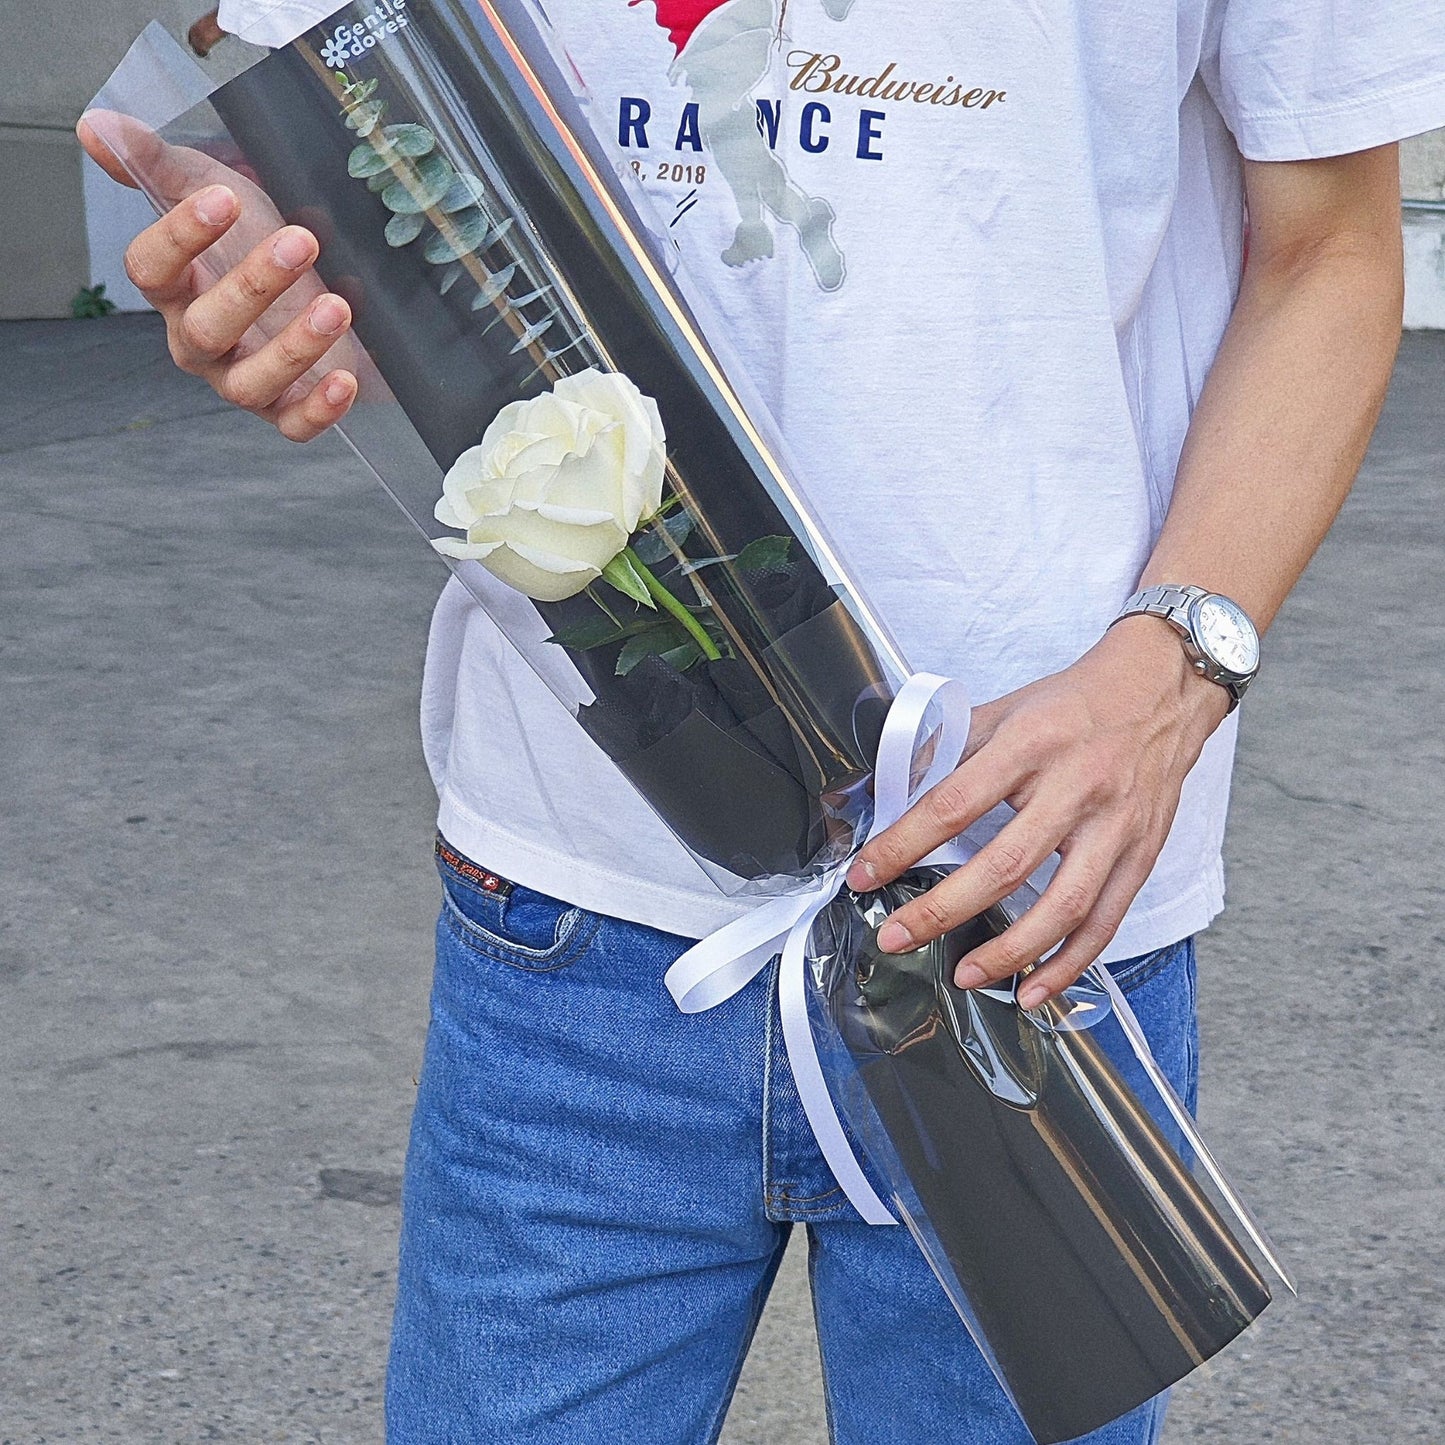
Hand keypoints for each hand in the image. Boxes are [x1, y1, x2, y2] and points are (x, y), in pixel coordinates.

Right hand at [77, 111, 362, 441]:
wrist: (317, 281)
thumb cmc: (254, 237)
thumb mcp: (210, 188)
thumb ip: (157, 163)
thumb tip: (94, 126)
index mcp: (172, 290)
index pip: (151, 269)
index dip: (181, 236)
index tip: (224, 198)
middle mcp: (199, 342)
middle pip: (206, 326)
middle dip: (252, 286)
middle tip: (301, 241)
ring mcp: (241, 380)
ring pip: (250, 382)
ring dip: (294, 347)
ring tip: (336, 306)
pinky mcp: (286, 409)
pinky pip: (293, 426)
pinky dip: (319, 411)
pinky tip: (346, 380)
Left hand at [845, 619, 1231, 1006]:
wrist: (1161, 690)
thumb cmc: (1071, 705)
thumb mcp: (1004, 710)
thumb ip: (948, 750)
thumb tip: (888, 791)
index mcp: (1029, 745)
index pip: (954, 804)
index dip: (903, 844)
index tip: (864, 874)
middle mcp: (1075, 787)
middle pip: (1004, 866)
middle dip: (941, 910)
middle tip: (895, 937)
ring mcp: (1114, 826)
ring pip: (1061, 906)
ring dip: (1009, 952)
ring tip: (964, 976)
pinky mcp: (1142, 853)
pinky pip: (1105, 921)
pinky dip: (1070, 963)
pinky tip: (1034, 989)